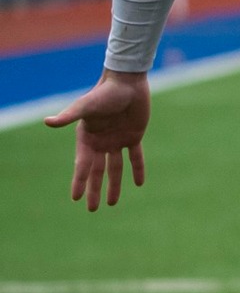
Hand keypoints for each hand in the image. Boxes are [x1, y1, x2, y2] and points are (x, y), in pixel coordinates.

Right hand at [44, 69, 150, 210]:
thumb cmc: (104, 93)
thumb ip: (68, 116)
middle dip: (94, 190)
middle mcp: (100, 142)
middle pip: (97, 172)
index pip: (82, 166)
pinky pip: (135, 157)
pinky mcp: (133, 136)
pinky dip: (137, 169)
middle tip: (92, 209)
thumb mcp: (85, 106)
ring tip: (111, 203)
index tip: (75, 199)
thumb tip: (48, 122)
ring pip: (115, 168)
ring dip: (114, 185)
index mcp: (87, 138)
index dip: (79, 182)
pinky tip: (139, 183)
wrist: (127, 82)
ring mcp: (117, 141)